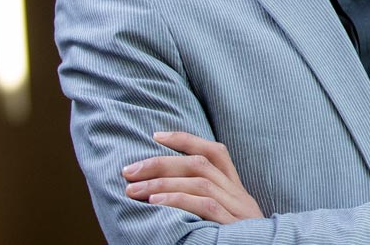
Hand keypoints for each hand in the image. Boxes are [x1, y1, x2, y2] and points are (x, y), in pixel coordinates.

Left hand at [123, 131, 263, 224]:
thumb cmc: (231, 239)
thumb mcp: (221, 217)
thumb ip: (201, 200)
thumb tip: (160, 188)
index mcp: (236, 189)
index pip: (215, 152)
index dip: (186, 140)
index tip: (156, 135)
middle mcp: (239, 195)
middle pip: (200, 165)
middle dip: (161, 164)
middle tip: (129, 171)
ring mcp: (238, 210)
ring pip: (200, 183)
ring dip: (161, 184)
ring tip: (133, 190)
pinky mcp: (233, 226)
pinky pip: (205, 206)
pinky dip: (178, 200)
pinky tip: (155, 203)